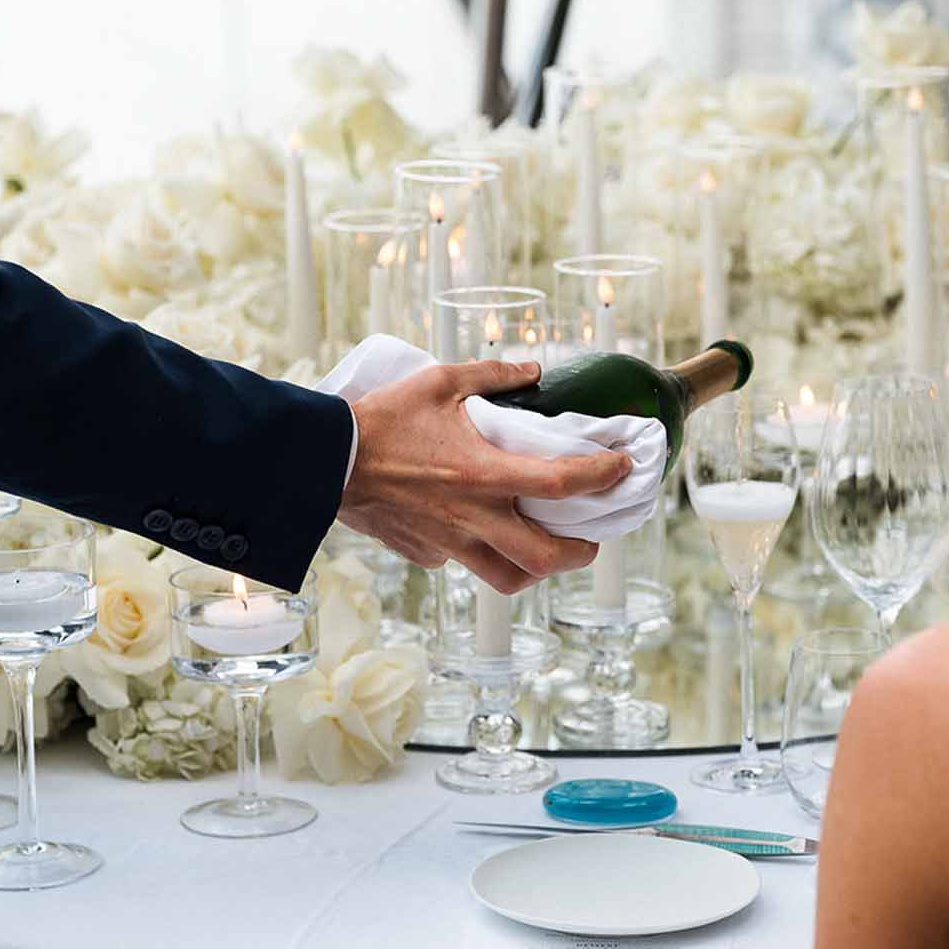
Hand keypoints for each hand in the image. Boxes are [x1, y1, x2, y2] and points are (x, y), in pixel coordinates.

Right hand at [340, 359, 630, 592]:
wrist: (325, 462)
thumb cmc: (382, 419)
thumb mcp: (440, 382)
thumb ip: (493, 375)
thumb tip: (532, 370)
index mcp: (484, 474)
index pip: (561, 483)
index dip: (602, 477)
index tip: (623, 469)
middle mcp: (473, 517)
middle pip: (547, 558)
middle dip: (582, 553)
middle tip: (591, 536)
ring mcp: (449, 543)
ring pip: (509, 578)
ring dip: (537, 569)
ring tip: (547, 549)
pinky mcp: (426, 553)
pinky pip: (465, 563)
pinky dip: (482, 554)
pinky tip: (480, 532)